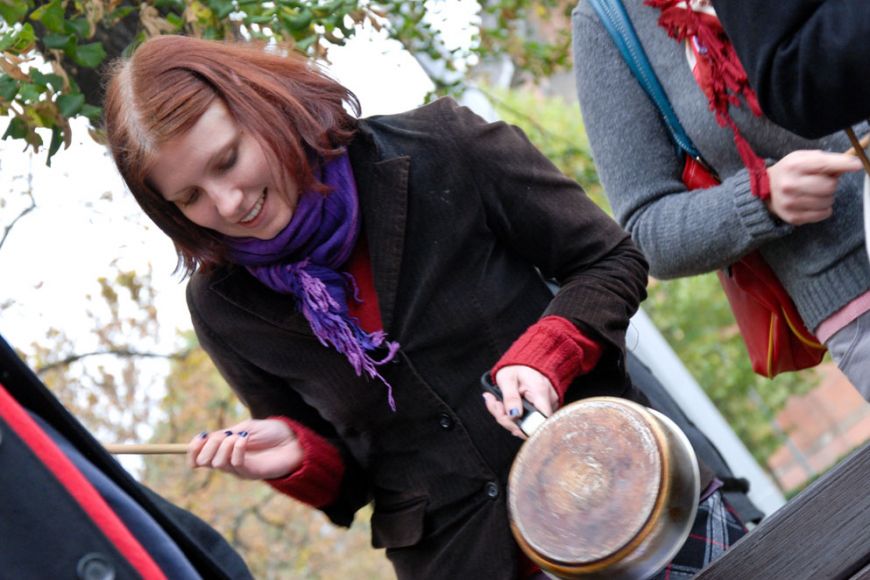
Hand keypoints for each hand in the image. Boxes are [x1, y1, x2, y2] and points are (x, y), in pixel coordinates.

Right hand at [188, 418, 302, 479]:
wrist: (294, 441)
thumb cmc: (271, 433)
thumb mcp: (245, 428)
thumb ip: (225, 435)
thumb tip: (205, 439)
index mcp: (223, 450)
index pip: (197, 455)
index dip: (193, 448)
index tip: (200, 437)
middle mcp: (228, 462)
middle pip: (203, 461)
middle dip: (209, 445)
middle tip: (225, 435)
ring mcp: (239, 469)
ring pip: (217, 463)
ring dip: (225, 445)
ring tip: (241, 437)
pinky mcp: (251, 473)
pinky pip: (235, 463)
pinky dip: (236, 449)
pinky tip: (244, 439)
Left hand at [482, 365, 558, 438]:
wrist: (526, 361)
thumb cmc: (516, 367)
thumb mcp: (507, 378)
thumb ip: (510, 397)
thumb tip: (514, 415)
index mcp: (540, 391)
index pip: (538, 422)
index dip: (521, 427)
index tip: (505, 417)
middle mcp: (549, 401)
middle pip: (531, 426)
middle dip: (509, 421)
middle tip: (496, 405)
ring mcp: (549, 406)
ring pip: (529, 425)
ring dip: (510, 419)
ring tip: (499, 403)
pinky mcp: (545, 409)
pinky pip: (530, 420)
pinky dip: (516, 417)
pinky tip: (508, 407)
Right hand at [766, 150, 861, 224]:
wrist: (764, 189)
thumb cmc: (789, 172)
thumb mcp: (802, 158)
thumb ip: (825, 159)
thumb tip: (850, 164)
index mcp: (794, 166)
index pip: (825, 164)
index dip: (844, 164)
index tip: (856, 165)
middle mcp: (790, 184)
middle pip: (830, 186)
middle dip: (831, 184)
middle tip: (821, 182)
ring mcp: (791, 203)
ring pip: (828, 201)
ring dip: (827, 197)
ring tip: (815, 193)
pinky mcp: (793, 217)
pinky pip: (823, 214)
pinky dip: (823, 209)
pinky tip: (814, 203)